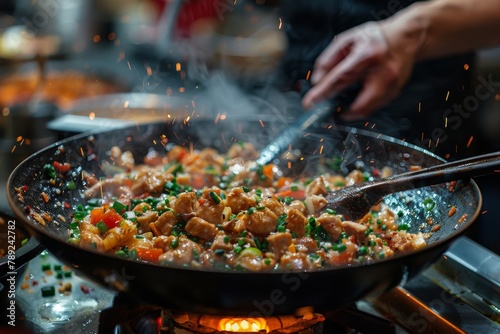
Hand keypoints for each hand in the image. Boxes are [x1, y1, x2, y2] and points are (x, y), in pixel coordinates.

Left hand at [302, 20, 420, 119]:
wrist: (406, 38)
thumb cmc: (374, 38)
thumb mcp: (347, 40)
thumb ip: (329, 59)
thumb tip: (317, 80)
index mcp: (369, 54)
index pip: (341, 78)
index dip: (323, 92)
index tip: (310, 102)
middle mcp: (384, 72)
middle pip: (359, 103)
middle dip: (339, 111)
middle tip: (326, 111)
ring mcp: (393, 85)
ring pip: (367, 109)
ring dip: (350, 112)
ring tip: (339, 107)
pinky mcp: (396, 92)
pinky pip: (374, 107)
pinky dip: (361, 107)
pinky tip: (353, 102)